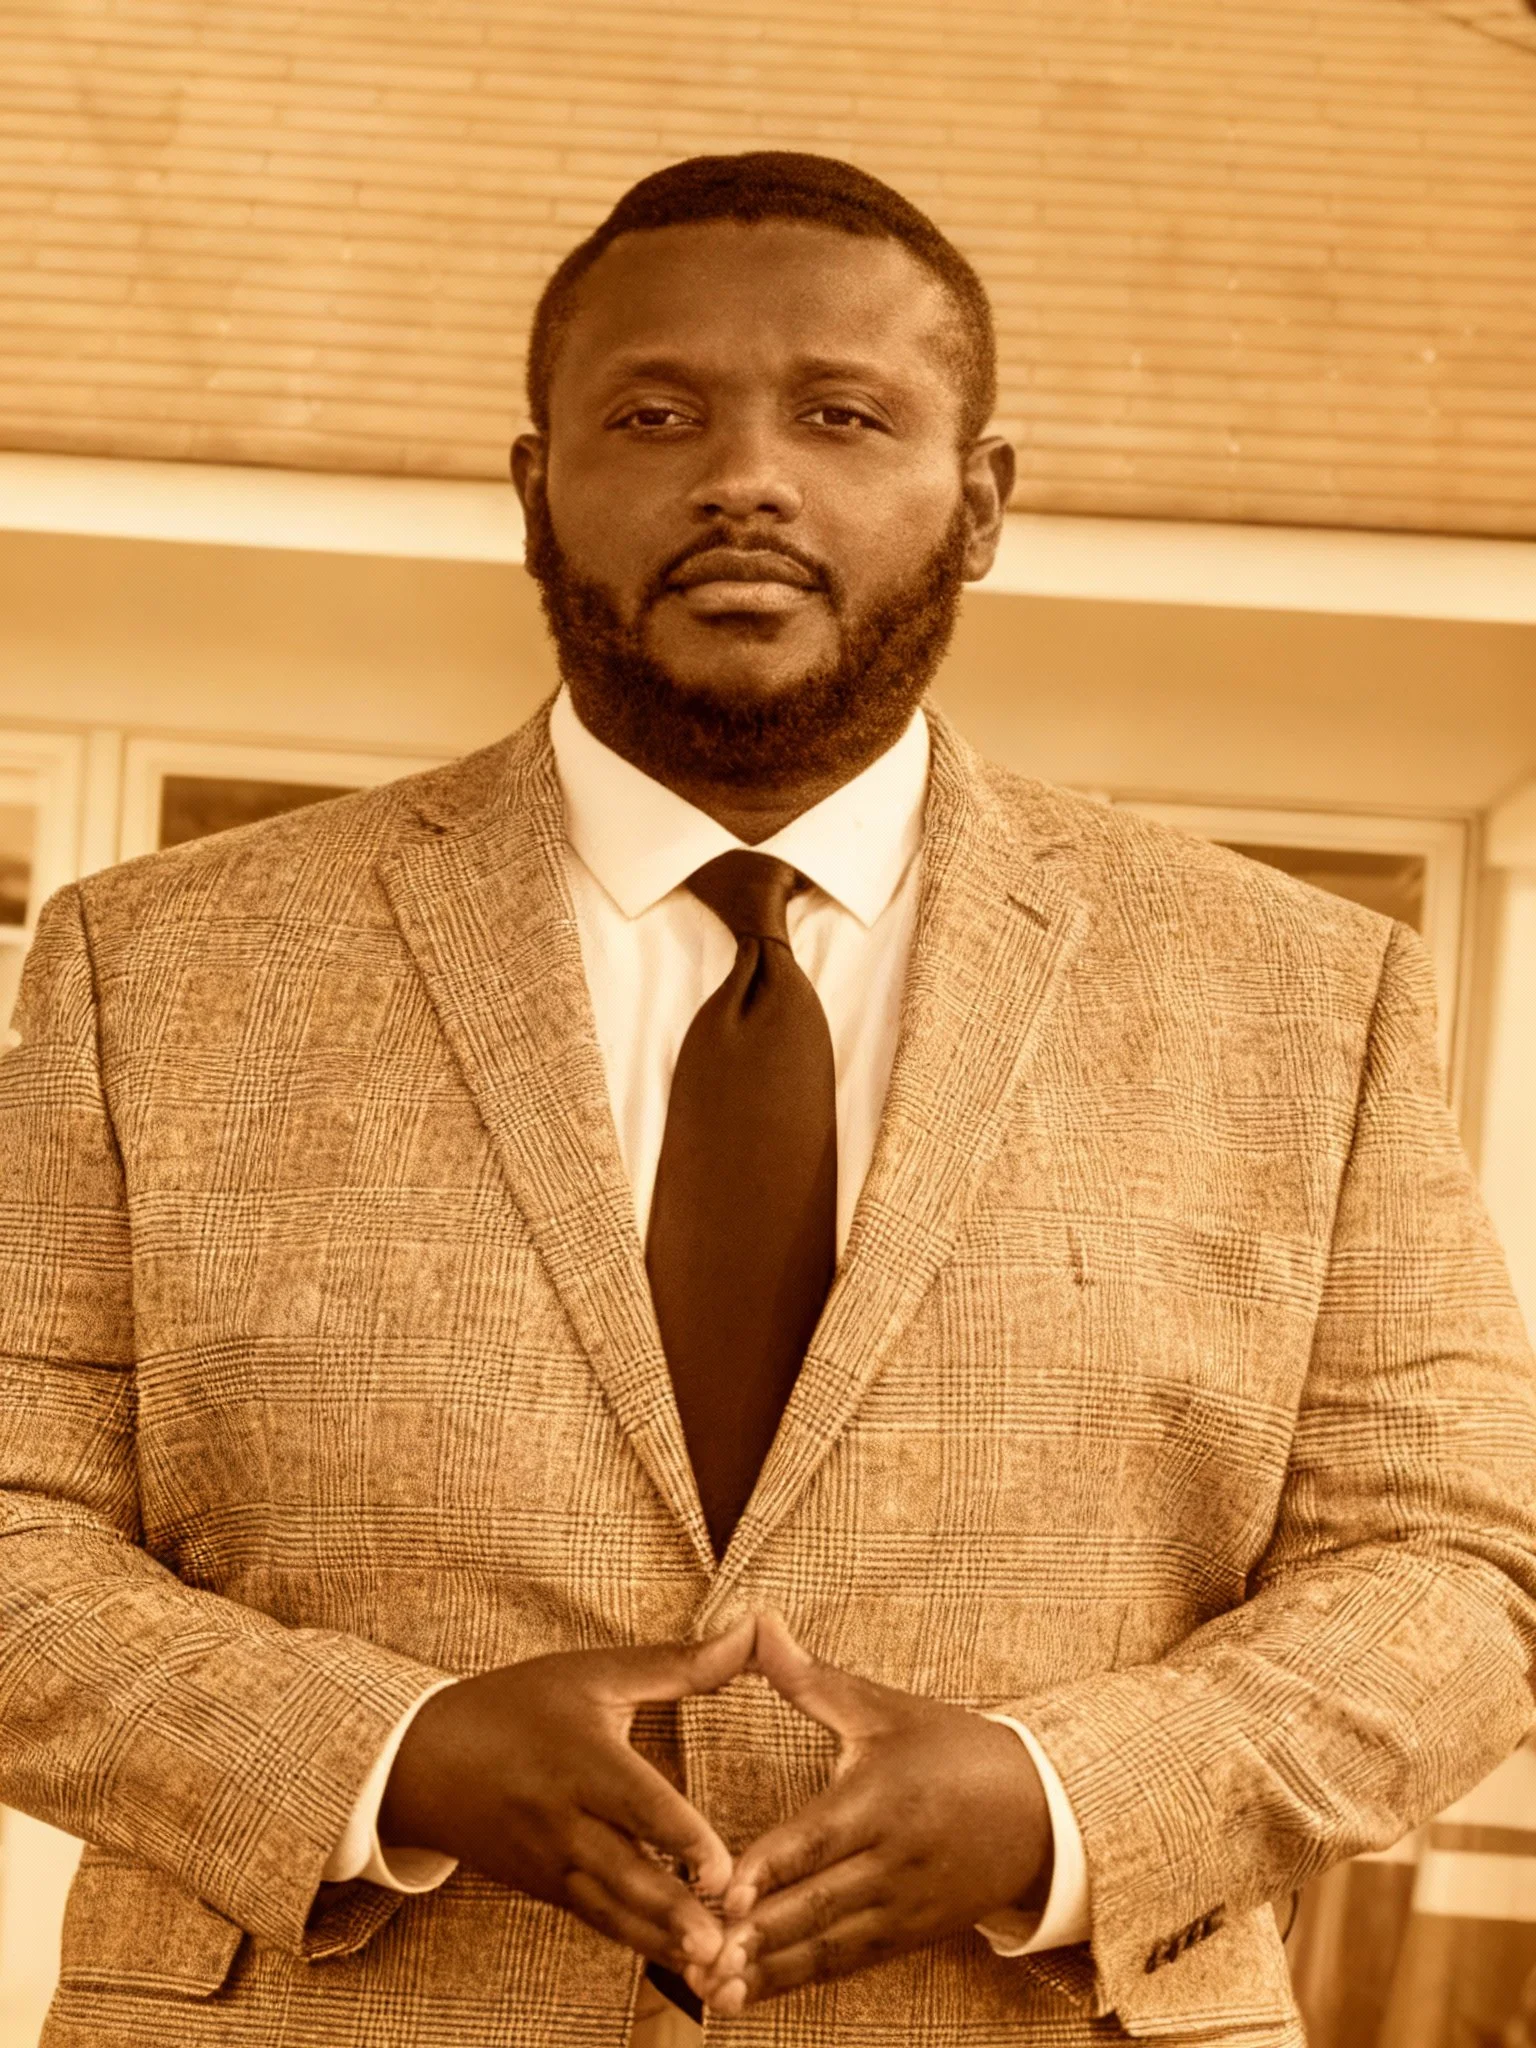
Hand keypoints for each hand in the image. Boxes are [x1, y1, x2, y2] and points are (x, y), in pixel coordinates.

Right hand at [378, 1617, 755, 1976]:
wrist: (424, 1761)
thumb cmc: (518, 1705)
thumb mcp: (594, 1673)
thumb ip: (681, 1663)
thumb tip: (754, 1631)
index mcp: (580, 1759)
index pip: (636, 1803)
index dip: (680, 1837)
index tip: (724, 1869)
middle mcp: (563, 1820)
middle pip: (624, 1871)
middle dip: (672, 1911)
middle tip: (723, 1943)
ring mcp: (551, 1863)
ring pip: (611, 1909)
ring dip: (660, 1939)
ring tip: (710, 1964)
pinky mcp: (547, 1889)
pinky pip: (595, 1919)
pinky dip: (635, 1939)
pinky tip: (678, 1959)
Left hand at [687, 1610, 1051, 2013]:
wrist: (1040, 1808)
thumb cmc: (950, 1746)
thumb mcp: (883, 1707)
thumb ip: (810, 1678)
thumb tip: (755, 1622)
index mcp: (883, 1798)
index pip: (820, 1839)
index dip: (772, 1869)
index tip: (724, 1892)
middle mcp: (893, 1860)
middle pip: (818, 1904)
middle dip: (757, 1934)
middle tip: (698, 1956)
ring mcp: (904, 1906)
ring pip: (829, 1946)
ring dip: (771, 1971)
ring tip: (714, 1992)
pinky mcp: (909, 1935)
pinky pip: (848, 1964)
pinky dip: (798, 1982)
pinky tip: (751, 1995)